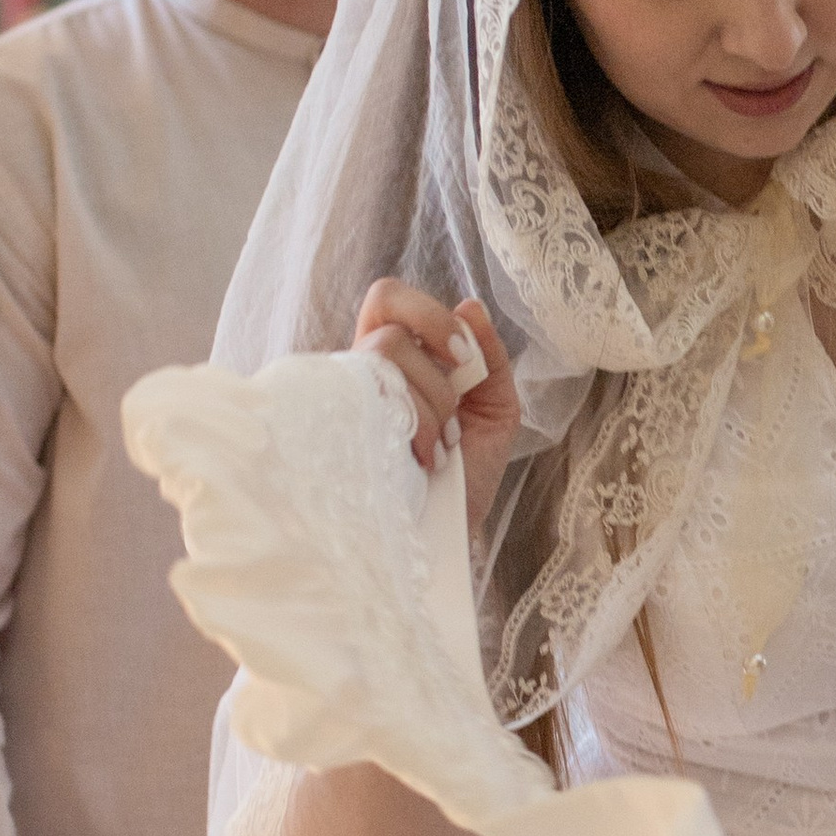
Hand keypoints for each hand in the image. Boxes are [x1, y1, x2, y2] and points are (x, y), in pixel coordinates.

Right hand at [352, 281, 522, 540]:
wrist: (448, 536)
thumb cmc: (466, 477)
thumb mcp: (495, 411)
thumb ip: (490, 358)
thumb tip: (470, 305)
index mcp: (401, 359)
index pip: (390, 299)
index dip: (430, 313)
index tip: (464, 358)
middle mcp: (367, 369)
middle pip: (385, 306)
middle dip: (435, 334)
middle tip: (458, 381)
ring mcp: (350, 394)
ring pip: (385, 349)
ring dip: (432, 399)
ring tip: (441, 446)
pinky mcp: (340, 424)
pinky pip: (370, 391)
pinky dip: (416, 424)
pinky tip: (427, 458)